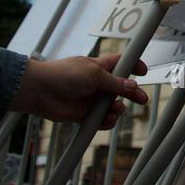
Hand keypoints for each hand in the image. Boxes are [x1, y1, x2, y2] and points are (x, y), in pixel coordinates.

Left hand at [11, 54, 148, 129]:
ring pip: (114, 106)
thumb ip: (115, 82)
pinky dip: (106, 121)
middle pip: (122, 88)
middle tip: (141, 100)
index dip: (134, 65)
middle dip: (133, 94)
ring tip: (113, 110)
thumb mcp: (94, 74)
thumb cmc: (64, 75)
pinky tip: (105, 119)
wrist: (40, 91)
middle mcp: (98, 83)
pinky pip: (102, 120)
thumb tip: (133, 86)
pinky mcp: (85, 114)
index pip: (122, 63)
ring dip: (117, 109)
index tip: (143, 71)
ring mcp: (92, 99)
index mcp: (100, 67)